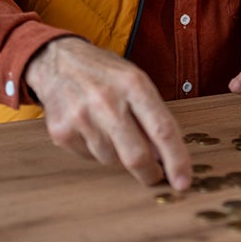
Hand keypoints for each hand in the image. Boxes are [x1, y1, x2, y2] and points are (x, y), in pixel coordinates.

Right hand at [24, 37, 190, 189]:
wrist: (57, 60)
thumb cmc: (104, 73)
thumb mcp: (135, 81)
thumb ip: (152, 115)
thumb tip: (165, 157)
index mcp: (133, 84)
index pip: (162, 129)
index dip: (176, 160)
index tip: (183, 181)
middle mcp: (107, 100)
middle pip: (136, 155)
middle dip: (149, 173)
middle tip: (154, 175)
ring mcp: (81, 116)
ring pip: (112, 159)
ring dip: (118, 154)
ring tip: (111, 129)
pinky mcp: (61, 131)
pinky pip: (89, 157)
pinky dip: (96, 150)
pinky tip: (91, 128)